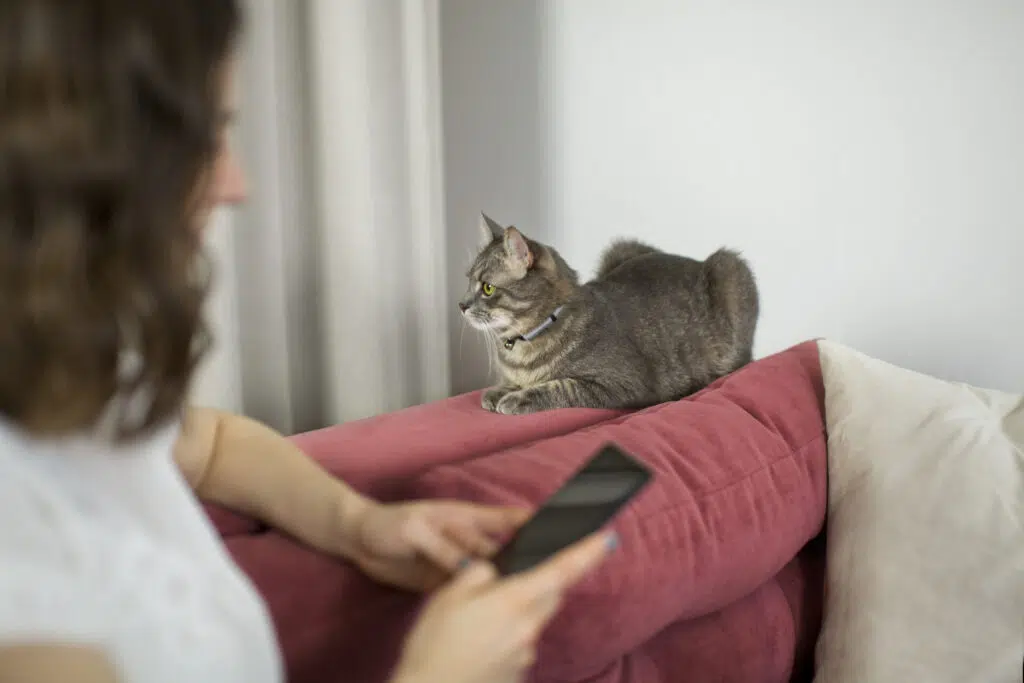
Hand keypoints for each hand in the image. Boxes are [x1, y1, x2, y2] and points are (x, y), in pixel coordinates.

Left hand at [343, 499, 529, 591]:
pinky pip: (469, 590)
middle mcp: (467, 539)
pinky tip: (495, 608)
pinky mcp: (445, 582)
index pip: (506, 519)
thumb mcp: (414, 529)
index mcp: (465, 517)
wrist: (358, 542)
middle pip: (504, 551)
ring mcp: (457, 561)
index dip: (532, 523)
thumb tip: (474, 567)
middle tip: (545, 576)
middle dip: (524, 561)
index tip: (559, 530)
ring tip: (525, 595)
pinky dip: (482, 597)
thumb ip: (443, 547)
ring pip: (490, 573)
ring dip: (504, 582)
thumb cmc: (387, 524)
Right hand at [391, 531, 616, 682]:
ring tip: (476, 622)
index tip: (608, 539)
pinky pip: (520, 645)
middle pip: (550, 596)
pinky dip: (505, 638)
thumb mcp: (449, 595)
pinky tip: (478, 645)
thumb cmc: (434, 644)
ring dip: (517, 613)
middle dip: (539, 584)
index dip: (588, 553)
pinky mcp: (517, 673)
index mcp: (514, 601)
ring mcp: (525, 654)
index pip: (562, 571)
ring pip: (532, 621)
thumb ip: (479, 573)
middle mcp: (527, 628)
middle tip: (506, 584)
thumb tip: (494, 572)